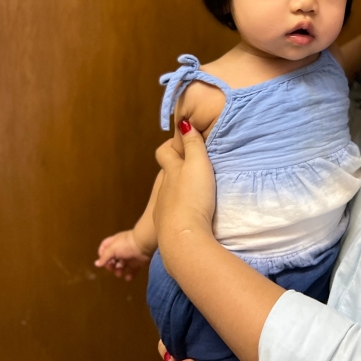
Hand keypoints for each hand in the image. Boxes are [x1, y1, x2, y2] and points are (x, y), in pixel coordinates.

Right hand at [95, 229, 152, 280]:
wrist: (144, 244)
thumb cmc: (126, 245)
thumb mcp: (112, 249)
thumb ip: (104, 257)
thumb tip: (96, 264)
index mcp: (114, 243)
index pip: (104, 248)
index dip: (102, 255)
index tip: (103, 261)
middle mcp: (121, 249)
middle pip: (112, 259)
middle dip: (111, 265)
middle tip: (112, 268)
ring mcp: (129, 256)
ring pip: (121, 266)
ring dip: (119, 271)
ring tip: (120, 273)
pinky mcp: (137, 262)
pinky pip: (132, 270)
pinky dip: (129, 275)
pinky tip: (128, 277)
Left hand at [153, 120, 216, 261]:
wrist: (183, 237)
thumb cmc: (192, 197)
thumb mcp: (198, 164)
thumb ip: (193, 144)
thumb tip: (183, 123)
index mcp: (171, 170)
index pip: (163, 151)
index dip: (171, 145)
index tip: (183, 142)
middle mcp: (164, 188)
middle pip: (166, 173)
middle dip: (177, 168)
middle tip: (194, 167)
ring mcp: (164, 208)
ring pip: (170, 193)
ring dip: (180, 190)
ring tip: (197, 192)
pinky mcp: (168, 227)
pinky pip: (173, 212)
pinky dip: (181, 209)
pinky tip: (193, 213)